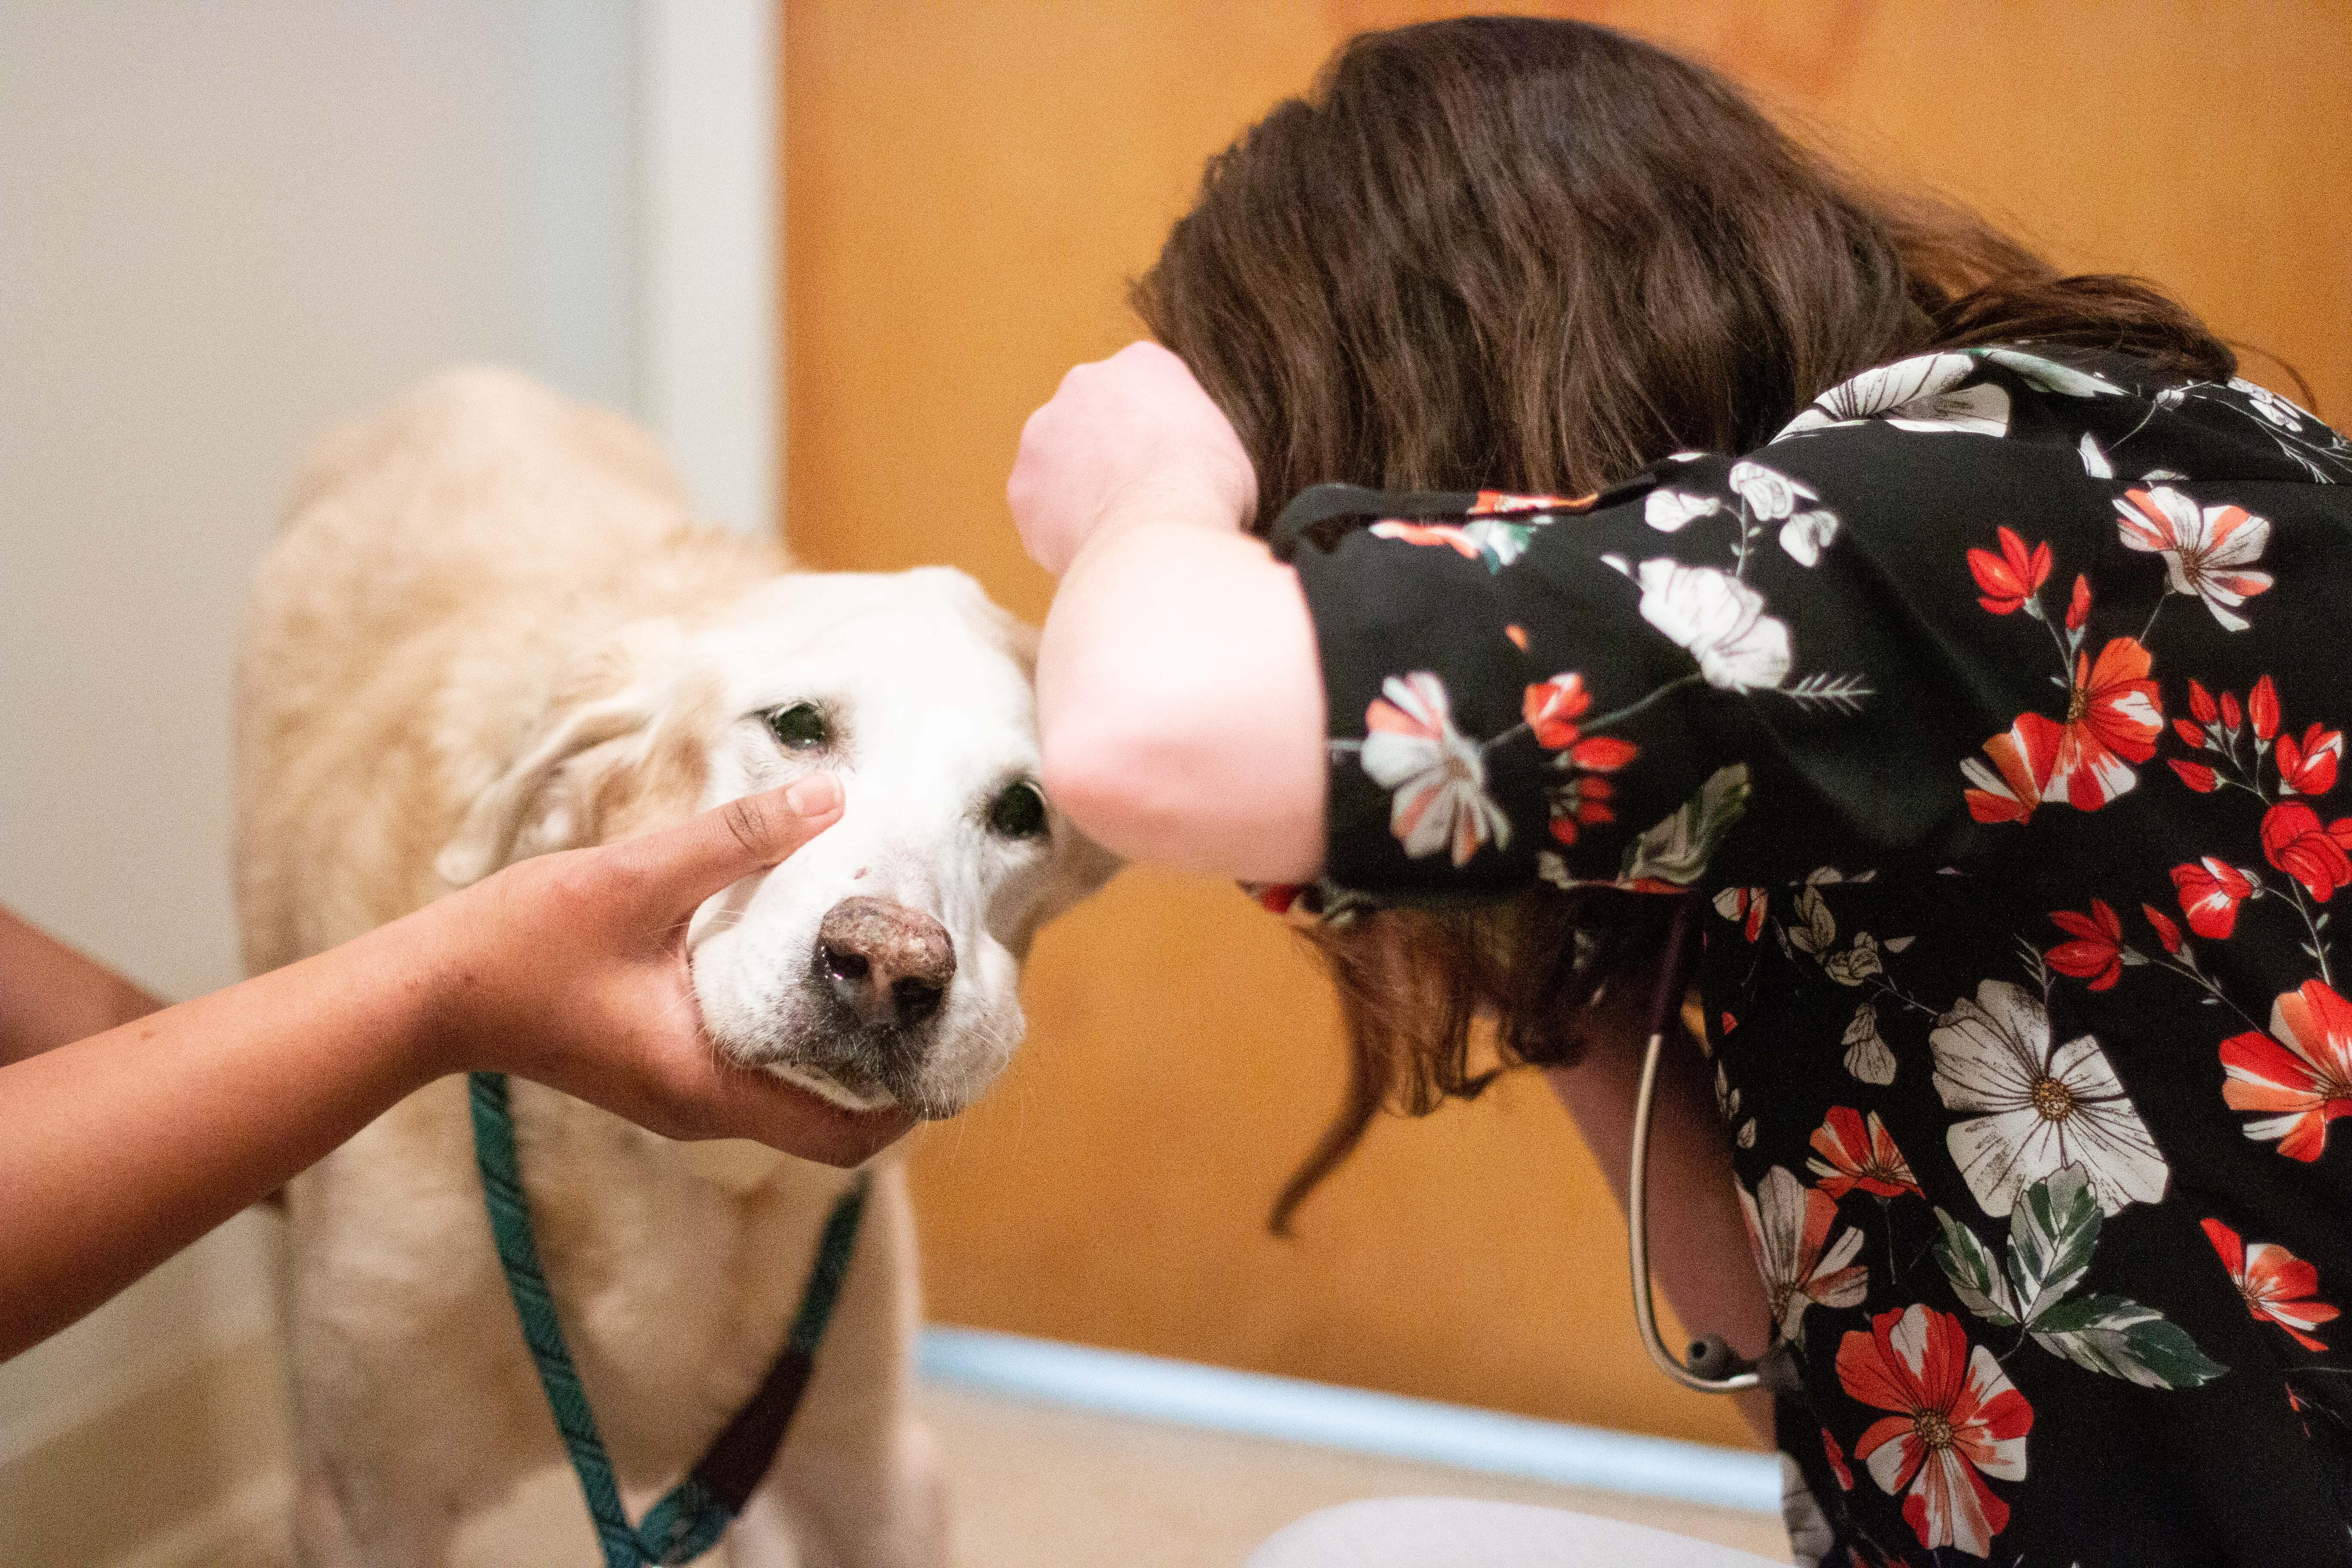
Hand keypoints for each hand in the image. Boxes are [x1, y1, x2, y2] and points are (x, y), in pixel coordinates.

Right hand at [417, 776, 912, 1165]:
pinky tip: (809, 971)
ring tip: (883, 978)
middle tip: (929, 997)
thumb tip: (830, 794)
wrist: (427, 992)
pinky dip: (794, 1036)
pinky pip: (754, 1069)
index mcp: (708, 1086)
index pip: (843, 1138)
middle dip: (887, 1070)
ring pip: (793, 1095)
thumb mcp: (636, 877)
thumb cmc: (520, 944)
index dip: (909, 1104)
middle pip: (830, 1121)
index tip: (950, 1043)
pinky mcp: (662, 1069)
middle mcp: (703, 1108)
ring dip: (841, 1050)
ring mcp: (681, 1095)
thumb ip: (736, 839)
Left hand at [1008, 341, 1257, 575]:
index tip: (1164, 468)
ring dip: (1078, 492)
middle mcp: (1084, 383)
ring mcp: (1044, 432)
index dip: (1154, 437)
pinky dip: (1059, 532)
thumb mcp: (1224, 444)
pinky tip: (1092, 549)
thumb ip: (1191, 437)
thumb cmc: (1206, 491)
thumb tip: (1183, 467)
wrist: (1160, 532)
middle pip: (1092, 421)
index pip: (1141, 392)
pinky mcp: (1022, 485)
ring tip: (1115, 530)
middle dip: (1106, 458)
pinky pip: (1040, 511)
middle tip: (1134, 499)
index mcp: (1143, 363)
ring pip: (1058, 465)